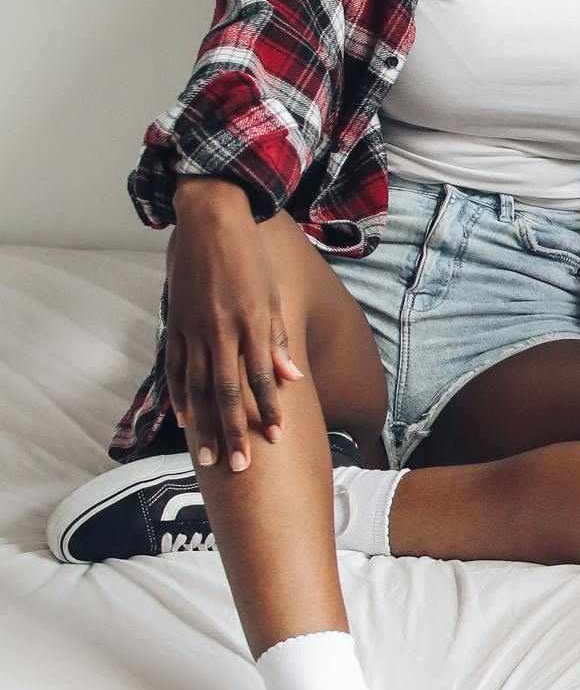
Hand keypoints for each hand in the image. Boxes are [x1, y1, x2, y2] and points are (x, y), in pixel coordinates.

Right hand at [164, 179, 305, 473]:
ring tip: (210, 458)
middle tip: (241, 467)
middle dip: (236, 432)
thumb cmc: (249, 258)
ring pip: (199, 388)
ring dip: (206, 426)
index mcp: (252, 324)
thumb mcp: (272, 294)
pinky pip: (176, 368)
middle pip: (228, 393)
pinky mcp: (176, 324)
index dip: (269, 410)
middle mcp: (222, 331)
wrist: (211, 221)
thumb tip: (293, 378)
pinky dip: (180, 396)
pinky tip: (186, 421)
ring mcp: (194, 329)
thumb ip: (278, 338)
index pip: (262, 378)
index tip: (276, 439)